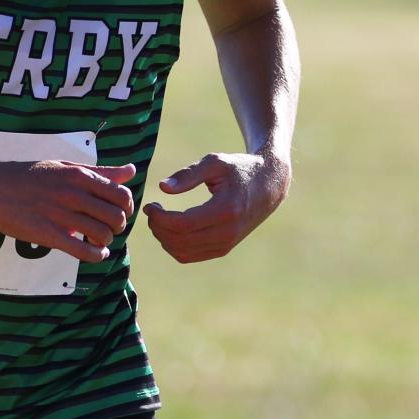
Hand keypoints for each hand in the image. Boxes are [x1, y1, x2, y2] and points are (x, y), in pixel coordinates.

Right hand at [0, 158, 135, 263]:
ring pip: (103, 235)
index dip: (126, 208)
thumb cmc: (27, 175)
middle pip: (117, 217)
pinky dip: (96, 255)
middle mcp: (74, 194)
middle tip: (108, 229)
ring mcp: (61, 215)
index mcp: (80, 175)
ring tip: (97, 240)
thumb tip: (131, 171)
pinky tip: (93, 253)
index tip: (117, 212)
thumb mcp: (64, 166)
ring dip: (105, 241)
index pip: (122, 195)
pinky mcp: (48, 235)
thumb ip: (100, 171)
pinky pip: (84, 251)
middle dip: (118, 227)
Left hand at [141, 152, 289, 263]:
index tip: (151, 205)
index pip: (183, 224)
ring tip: (159, 219)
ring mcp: (226, 244)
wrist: (268, 186)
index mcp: (226, 210)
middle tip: (152, 211)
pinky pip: (190, 256)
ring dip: (163, 239)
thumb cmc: (239, 169)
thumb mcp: (215, 162)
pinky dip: (174, 246)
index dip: (160, 217)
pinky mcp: (223, 249)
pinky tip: (170, 228)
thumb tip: (163, 188)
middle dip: (158, 228)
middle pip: (180, 241)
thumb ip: (188, 174)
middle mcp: (227, 232)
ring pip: (182, 253)